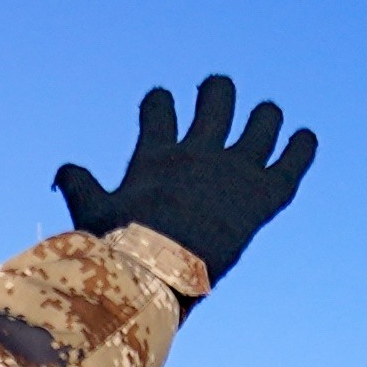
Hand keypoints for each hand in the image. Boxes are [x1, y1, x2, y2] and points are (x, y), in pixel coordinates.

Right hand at [53, 74, 315, 291]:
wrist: (161, 273)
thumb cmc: (122, 249)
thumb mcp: (92, 214)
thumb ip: (79, 186)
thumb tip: (61, 171)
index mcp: (158, 154)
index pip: (159, 105)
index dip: (160, 101)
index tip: (162, 105)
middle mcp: (200, 153)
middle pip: (218, 97)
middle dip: (218, 92)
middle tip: (217, 98)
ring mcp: (235, 171)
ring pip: (263, 122)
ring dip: (265, 116)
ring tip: (265, 116)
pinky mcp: (264, 196)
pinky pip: (292, 162)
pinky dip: (302, 147)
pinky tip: (305, 137)